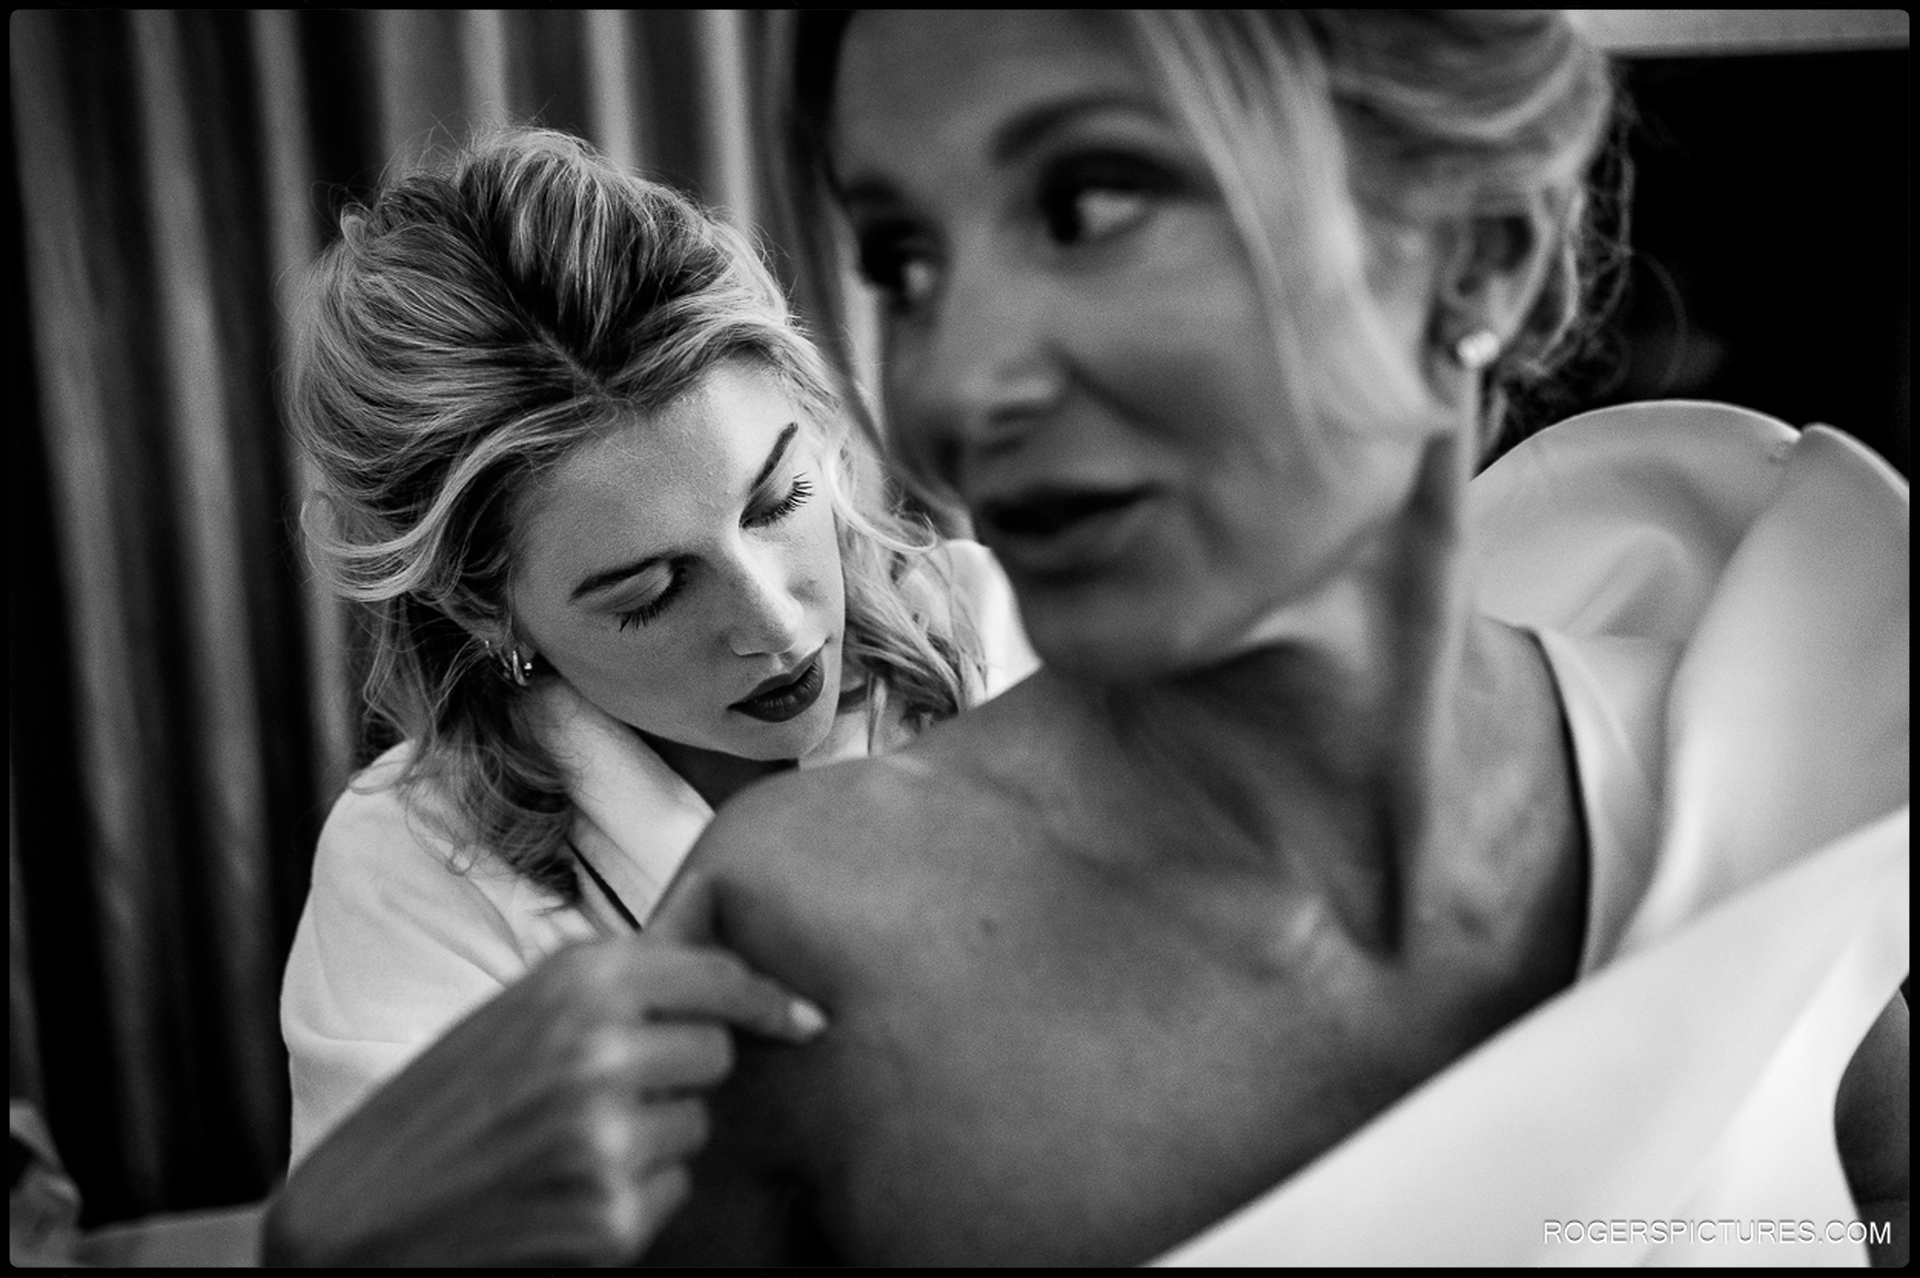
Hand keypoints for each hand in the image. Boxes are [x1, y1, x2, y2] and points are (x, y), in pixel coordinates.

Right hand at [262, 874, 825, 1265]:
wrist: (355, 1221)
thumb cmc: (446, 1103)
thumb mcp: (527, 1007)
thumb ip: (632, 962)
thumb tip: (720, 896)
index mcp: (578, 979)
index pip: (718, 975)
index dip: (767, 997)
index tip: (804, 1016)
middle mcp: (600, 1048)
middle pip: (717, 1051)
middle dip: (679, 1070)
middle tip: (603, 1087)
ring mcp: (609, 1136)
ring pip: (698, 1123)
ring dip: (655, 1133)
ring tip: (569, 1139)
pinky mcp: (613, 1218)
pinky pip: (674, 1188)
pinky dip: (636, 1192)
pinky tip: (566, 1190)